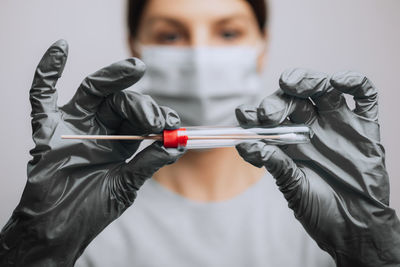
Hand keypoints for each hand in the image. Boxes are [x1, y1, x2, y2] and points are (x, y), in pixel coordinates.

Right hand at [0, 40, 182, 265]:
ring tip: (135, 69)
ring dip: (114, 77)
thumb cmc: (92, 209)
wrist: (60, 227)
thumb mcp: (127, 185)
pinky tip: (60, 48)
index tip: (171, 124)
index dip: (156, 116)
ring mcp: (74, 125)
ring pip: (94, 90)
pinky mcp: (47, 128)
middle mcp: (99, 128)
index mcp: (120, 141)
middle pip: (121, 100)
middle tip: (154, 118)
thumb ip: (149, 163)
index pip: (141, 117)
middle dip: (141, 104)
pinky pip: (42, 95)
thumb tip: (178, 144)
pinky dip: (47, 71)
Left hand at [235, 68, 399, 266]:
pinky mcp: (365, 127)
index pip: (270, 118)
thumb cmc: (321, 209)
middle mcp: (312, 128)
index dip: (255, 114)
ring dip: (307, 80)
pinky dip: (353, 82)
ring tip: (292, 83)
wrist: (358, 228)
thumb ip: (277, 166)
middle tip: (268, 113)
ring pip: (322, 89)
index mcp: (290, 141)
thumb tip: (249, 146)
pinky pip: (363, 96)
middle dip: (277, 100)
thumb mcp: (294, 189)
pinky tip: (338, 81)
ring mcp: (338, 124)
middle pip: (293, 99)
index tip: (243, 115)